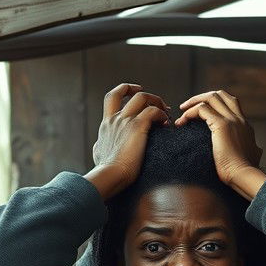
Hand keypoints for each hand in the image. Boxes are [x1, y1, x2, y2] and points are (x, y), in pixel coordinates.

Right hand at [86, 83, 169, 199]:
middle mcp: (115, 118)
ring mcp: (125, 121)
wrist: (109, 174)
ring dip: (157, 102)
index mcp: (106, 123)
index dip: (124, 90)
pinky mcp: (137, 127)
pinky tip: (166, 124)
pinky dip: (162, 115)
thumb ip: (101, 145)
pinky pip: (153, 111)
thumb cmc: (105, 170)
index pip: (112, 97)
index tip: (137, 93)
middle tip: (159, 104)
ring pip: (142, 97)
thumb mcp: (98, 152)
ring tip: (166, 113)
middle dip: (145, 94)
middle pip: (127, 91)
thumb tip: (100, 146)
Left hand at [173, 89, 262, 188]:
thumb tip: (258, 150)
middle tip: (188, 107)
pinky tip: (182, 122)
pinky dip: (190, 113)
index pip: (230, 104)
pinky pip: (202, 109)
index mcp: (245, 126)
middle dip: (202, 97)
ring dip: (194, 101)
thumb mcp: (253, 155)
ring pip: (211, 97)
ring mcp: (231, 120)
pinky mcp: (222, 125)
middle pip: (221, 95)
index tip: (200, 114)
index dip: (213, 105)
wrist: (244, 176)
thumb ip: (254, 150)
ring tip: (182, 111)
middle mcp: (239, 119)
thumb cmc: (245, 173)